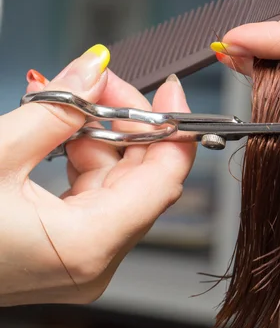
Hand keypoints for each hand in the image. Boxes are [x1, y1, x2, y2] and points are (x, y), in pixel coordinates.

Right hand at [0, 45, 195, 305]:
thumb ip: (57, 107)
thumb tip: (96, 65)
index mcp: (88, 245)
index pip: (164, 179)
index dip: (174, 127)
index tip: (171, 89)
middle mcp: (94, 262)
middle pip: (142, 177)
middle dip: (125, 122)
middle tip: (99, 83)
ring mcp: (81, 261)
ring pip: (118, 184)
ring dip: (100, 137)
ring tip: (67, 104)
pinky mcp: (65, 253)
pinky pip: (94, 197)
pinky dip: (84, 160)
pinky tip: (62, 133)